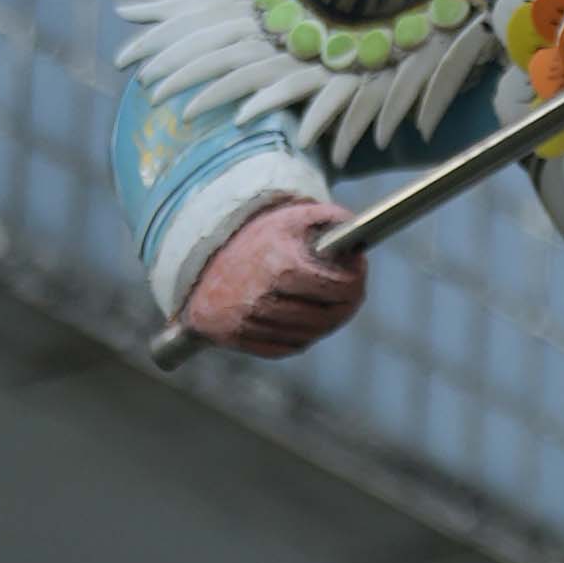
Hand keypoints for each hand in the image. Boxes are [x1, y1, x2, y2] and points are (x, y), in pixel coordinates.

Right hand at [182, 193, 365, 354]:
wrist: (202, 252)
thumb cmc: (260, 234)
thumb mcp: (297, 216)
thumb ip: (334, 221)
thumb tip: (361, 240)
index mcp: (279, 265)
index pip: (336, 286)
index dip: (355, 280)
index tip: (358, 271)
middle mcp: (260, 297)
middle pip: (326, 316)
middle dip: (346, 303)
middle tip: (352, 291)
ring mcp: (245, 321)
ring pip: (308, 335)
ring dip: (325, 322)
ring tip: (331, 303)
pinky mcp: (234, 338)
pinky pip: (285, 347)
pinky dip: (301, 336)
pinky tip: (306, 318)